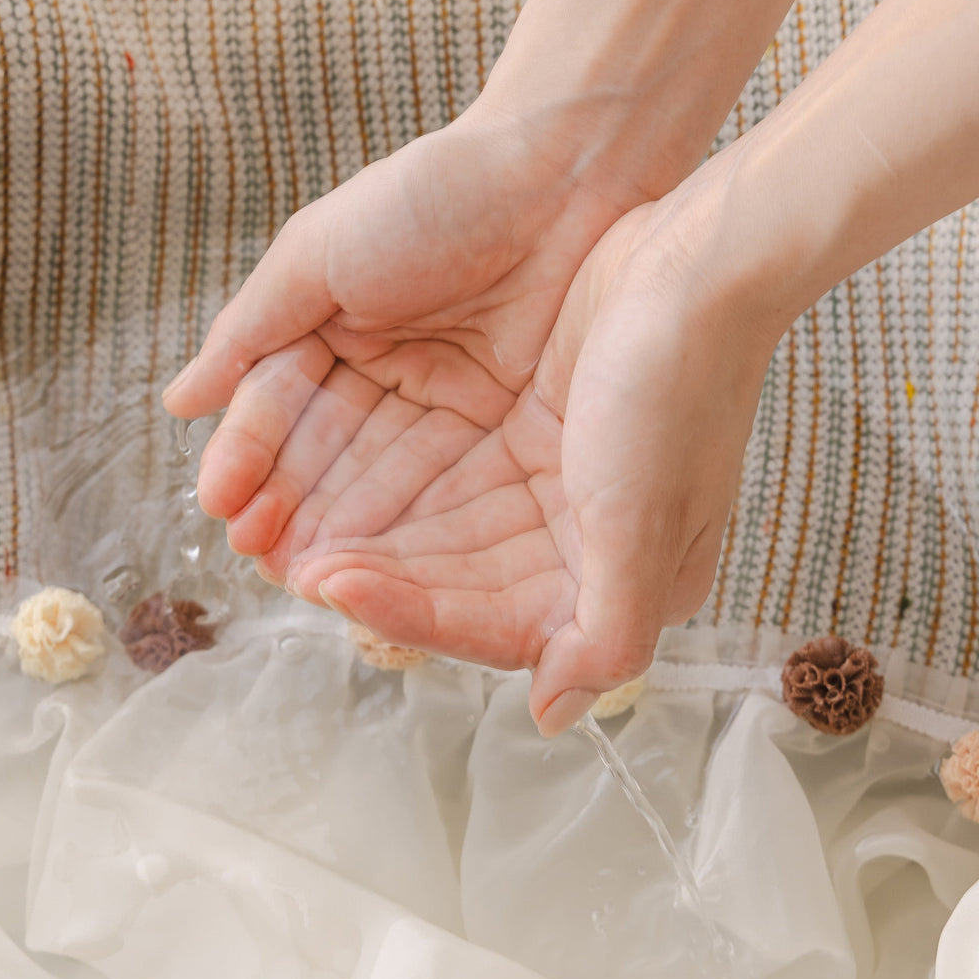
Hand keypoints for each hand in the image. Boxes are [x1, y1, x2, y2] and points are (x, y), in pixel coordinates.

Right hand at [161, 103, 644, 584]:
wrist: (560, 174)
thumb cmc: (432, 197)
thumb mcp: (320, 254)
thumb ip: (251, 331)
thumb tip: (179, 403)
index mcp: (330, 323)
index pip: (277, 403)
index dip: (249, 454)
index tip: (220, 504)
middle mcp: (381, 367)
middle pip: (325, 451)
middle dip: (288, 504)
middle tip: (258, 558)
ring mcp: (439, 396)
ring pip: (377, 474)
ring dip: (339, 526)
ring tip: (304, 575)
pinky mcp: (495, 418)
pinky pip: (441, 477)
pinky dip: (406, 518)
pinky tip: (374, 558)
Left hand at [286, 156, 783, 734]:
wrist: (701, 261)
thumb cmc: (680, 393)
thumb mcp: (647, 528)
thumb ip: (604, 639)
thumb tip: (554, 717)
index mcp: (612, 574)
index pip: (489, 620)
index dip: (405, 610)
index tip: (327, 583)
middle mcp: (574, 534)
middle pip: (450, 574)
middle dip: (368, 568)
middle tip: (278, 555)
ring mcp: (545, 473)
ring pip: (433, 518)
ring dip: (361, 520)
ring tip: (280, 517)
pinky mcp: (523, 419)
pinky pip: (438, 458)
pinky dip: (383, 464)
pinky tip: (328, 467)